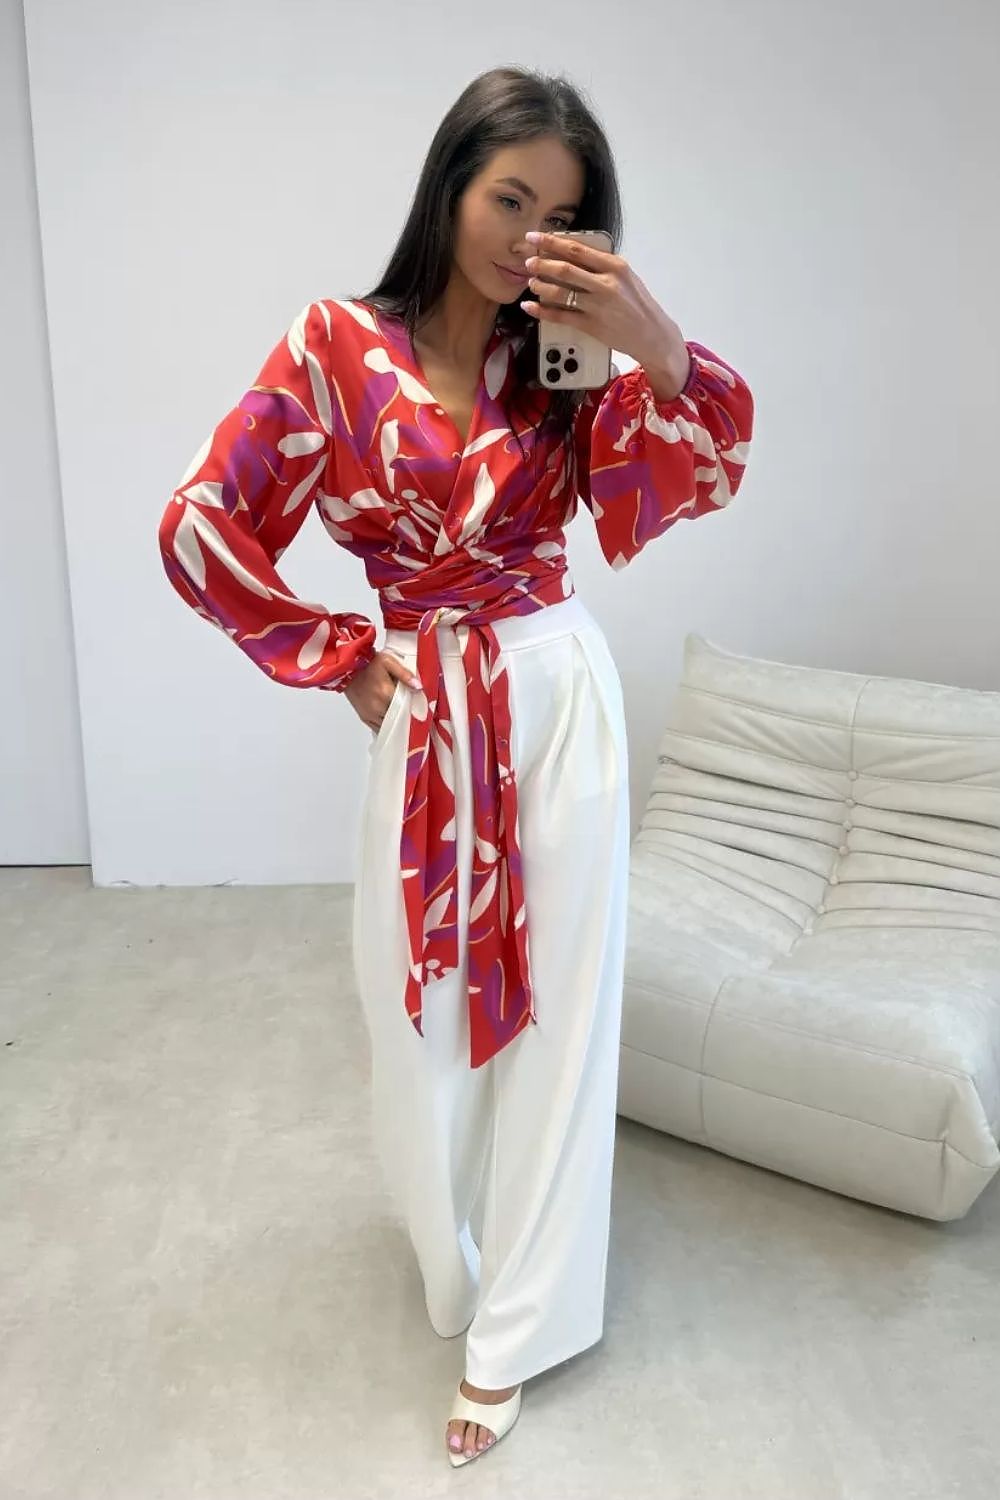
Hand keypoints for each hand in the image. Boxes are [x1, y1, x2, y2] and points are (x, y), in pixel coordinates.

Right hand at [344, 650, 420, 732]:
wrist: (347, 669)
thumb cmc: (368, 664)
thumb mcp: (388, 662)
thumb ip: (404, 674)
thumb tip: (418, 686)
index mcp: (386, 693)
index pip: (406, 708)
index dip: (414, 709)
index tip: (420, 710)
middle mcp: (378, 707)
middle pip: (399, 719)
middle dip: (406, 717)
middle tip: (412, 712)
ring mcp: (370, 714)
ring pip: (390, 726)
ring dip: (396, 723)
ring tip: (402, 716)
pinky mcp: (365, 717)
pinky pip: (379, 728)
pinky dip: (387, 726)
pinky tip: (391, 719)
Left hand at [520, 231, 690, 399]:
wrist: (651, 334)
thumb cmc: (638, 304)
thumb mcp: (625, 277)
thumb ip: (602, 265)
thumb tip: (573, 255)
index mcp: (614, 266)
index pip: (577, 249)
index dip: (551, 242)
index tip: (535, 236)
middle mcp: (605, 284)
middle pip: (565, 269)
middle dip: (542, 264)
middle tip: (529, 261)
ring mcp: (598, 306)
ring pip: (560, 293)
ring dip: (541, 286)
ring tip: (531, 282)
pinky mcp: (591, 325)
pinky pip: (561, 316)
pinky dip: (542, 311)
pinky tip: (530, 306)